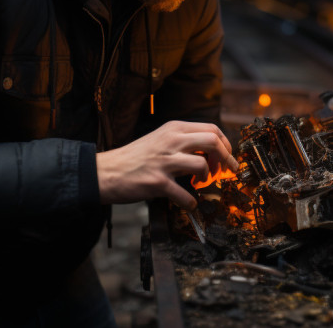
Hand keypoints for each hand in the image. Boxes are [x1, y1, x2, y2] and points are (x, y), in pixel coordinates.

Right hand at [96, 120, 237, 208]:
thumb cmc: (135, 158)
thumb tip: (209, 153)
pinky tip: (188, 203)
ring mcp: (164, 161)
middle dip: (225, 159)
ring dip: (207, 178)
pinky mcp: (157, 182)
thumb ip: (183, 143)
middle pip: (213, 142)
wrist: (106, 171)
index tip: (226, 158)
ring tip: (199, 184)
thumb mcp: (160, 140)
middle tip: (223, 172)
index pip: (212, 129)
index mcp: (174, 128)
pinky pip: (185, 195)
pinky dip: (191, 203)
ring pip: (201, 165)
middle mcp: (171, 141)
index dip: (225, 145)